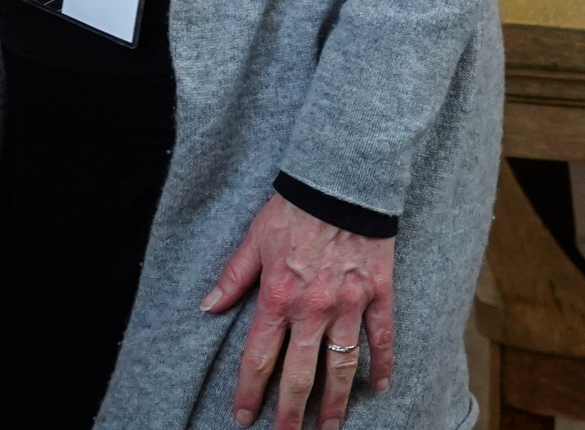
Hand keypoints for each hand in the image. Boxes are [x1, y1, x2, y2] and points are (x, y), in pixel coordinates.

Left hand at [203, 194, 394, 429]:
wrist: (339, 185)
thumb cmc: (291, 210)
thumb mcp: (252, 240)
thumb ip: (232, 278)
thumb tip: (207, 308)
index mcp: (277, 297)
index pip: (259, 355)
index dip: (250, 390)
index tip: (244, 415)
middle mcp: (313, 310)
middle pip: (301, 373)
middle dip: (292, 412)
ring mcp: (350, 307)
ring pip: (342, 368)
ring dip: (335, 403)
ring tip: (329, 428)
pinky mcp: (379, 298)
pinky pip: (382, 341)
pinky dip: (382, 368)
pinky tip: (378, 390)